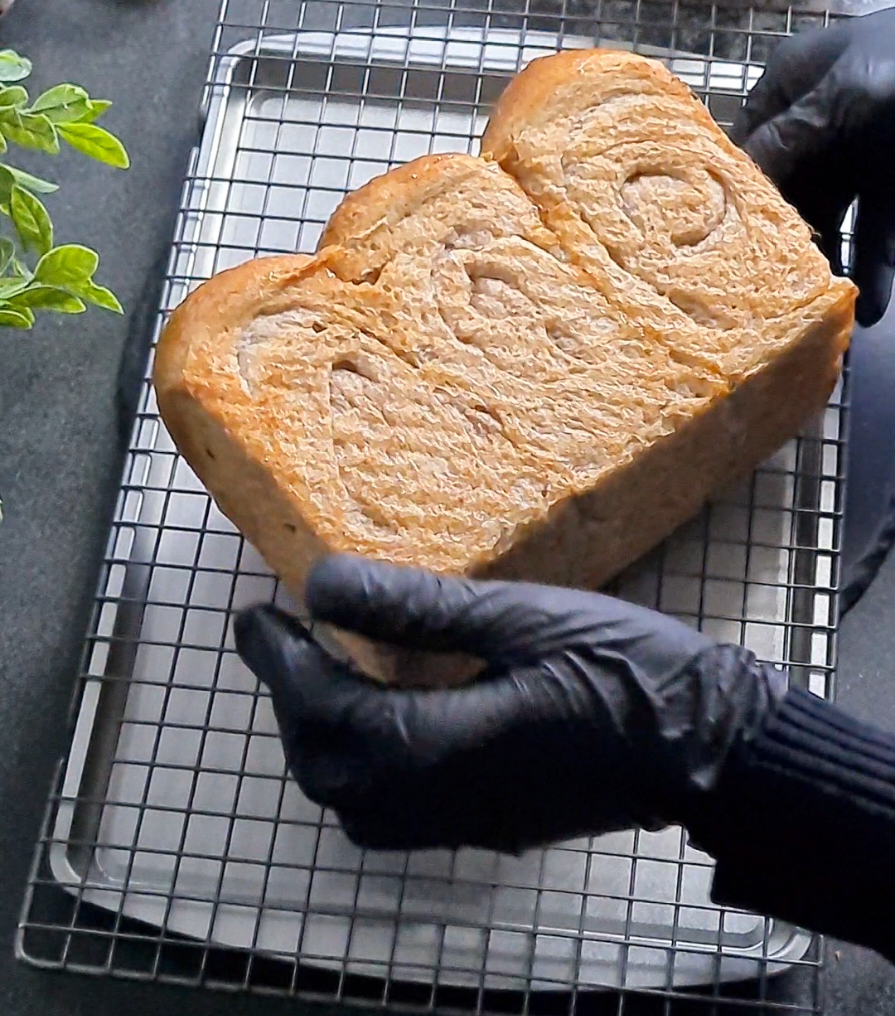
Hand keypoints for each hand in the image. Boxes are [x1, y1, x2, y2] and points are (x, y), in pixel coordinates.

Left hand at [234, 555, 784, 854]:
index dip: (280, 662)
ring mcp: (462, 823)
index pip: (325, 711)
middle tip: (282, 636)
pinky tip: (379, 715)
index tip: (257, 613)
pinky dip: (359, 763)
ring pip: (352, 799)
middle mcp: (437, 800)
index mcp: (441, 747)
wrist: (711, 747)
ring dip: (320, 735)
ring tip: (321, 669)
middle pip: (325, 766)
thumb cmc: (627, 669)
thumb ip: (417, 608)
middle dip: (291, 699)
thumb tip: (321, 582)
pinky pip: (391, 810)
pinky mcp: (487, 825)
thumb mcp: (522, 617)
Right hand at [732, 7, 894, 326]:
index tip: (721, 240)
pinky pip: (877, 229)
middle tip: (767, 287)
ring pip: (831, 216)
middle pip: (784, 190)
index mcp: (793, 85)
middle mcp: (818, 121)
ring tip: (810, 306)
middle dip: (779, 237)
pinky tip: (870, 305)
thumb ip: (782, 143)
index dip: (734, 191)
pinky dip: (874, 266)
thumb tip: (736, 187)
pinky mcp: (894, 182)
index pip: (745, 145)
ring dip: (825, 263)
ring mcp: (860, 153)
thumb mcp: (838, 97)